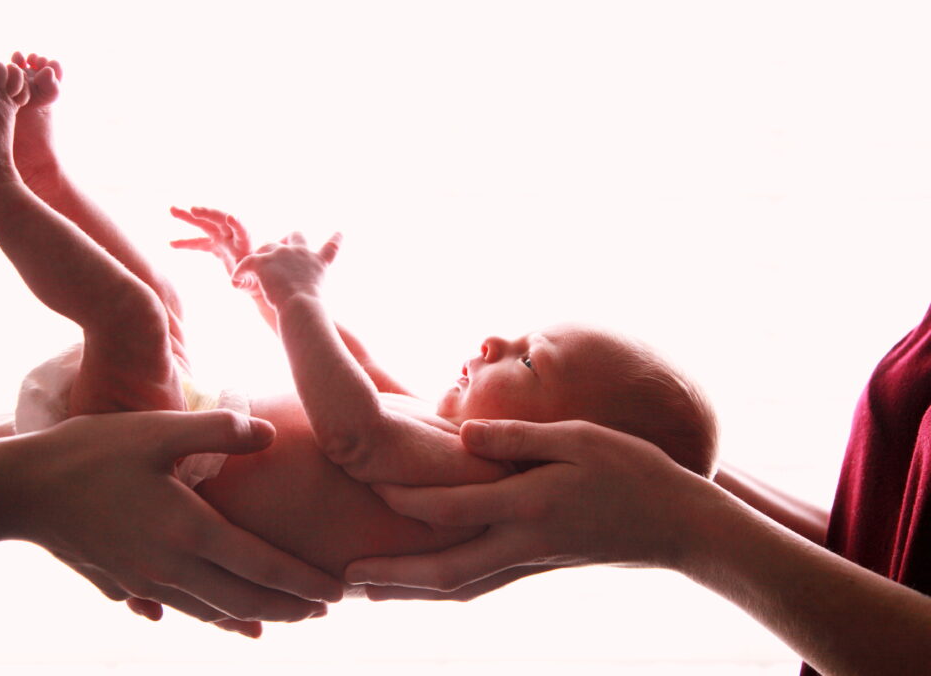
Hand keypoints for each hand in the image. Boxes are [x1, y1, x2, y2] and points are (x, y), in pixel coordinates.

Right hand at [1, 410, 342, 634]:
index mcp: (190, 530)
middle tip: (326, 609)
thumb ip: (220, 431)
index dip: (304, 582)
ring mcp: (149, 582)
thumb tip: (270, 435)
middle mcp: (174, 567)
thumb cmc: (93, 451)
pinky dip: (216, 618)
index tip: (338, 592)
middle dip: (290, 608)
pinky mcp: (128, 583)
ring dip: (257, 616)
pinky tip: (227, 620)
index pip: (263, 566)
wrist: (20, 490)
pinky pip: (184, 609)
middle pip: (246, 599)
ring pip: (216, 611)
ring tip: (287, 617)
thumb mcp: (159, 429)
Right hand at [170, 206, 255, 292]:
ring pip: (205, 225)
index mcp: (246, 243)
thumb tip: (235, 283)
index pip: (242, 231)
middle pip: (220, 221)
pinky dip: (187, 242)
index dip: (237, 224)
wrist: (258, 278)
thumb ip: (244, 281)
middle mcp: (233, 237)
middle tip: (193, 209)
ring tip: (172, 210)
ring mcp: (223, 239)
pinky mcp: (216, 246)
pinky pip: (200, 242)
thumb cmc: (258, 279)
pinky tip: (171, 243)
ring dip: (189, 217)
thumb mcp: (253, 282)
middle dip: (207, 214)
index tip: (230, 217)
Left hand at [234, 231, 341, 309]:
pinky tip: (236, 282)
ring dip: (260, 258)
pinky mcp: (263, 261)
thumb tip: (329, 325)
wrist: (301, 305)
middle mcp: (301, 252)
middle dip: (287, 241)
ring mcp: (281, 254)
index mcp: (318, 263)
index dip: (335, 240)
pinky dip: (239, 273)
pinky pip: (246, 262)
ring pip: (266, 247)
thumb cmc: (312, 309)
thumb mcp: (319, 300)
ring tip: (251, 273)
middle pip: (296, 235)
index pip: (331, 248)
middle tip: (278, 253)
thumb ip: (314, 297)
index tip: (339, 232)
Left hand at [345, 419, 703, 598]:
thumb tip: (460, 433)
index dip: (404, 498)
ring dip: (414, 590)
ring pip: (461, 585)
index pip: (450, 505)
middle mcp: (523, 541)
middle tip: (346, 578)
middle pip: (445, 568)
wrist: (679, 524)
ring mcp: (532, 560)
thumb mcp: (580, 438)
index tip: (364, 488)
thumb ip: (518, 438)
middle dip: (394, 573)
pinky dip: (449, 587)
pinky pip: (484, 583)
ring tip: (374, 592)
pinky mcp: (541, 565)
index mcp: (529, 504)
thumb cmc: (633, 470)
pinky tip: (433, 582)